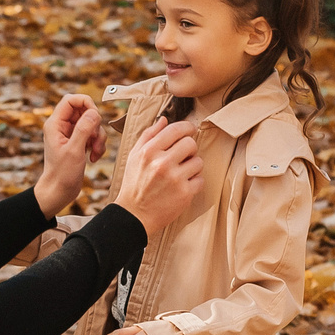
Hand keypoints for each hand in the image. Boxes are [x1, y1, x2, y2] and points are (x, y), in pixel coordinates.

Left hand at [33, 93, 105, 217]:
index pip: (70, 100)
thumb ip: (83, 129)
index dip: (86, 103)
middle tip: (95, 139)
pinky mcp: (78, 143)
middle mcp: (62, 127)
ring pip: (91, 124)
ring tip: (95, 152)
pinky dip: (97, 145)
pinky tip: (93, 158)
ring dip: (98, 137)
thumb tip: (94, 112)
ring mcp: (70, 135)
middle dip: (95, 125)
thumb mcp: (74, 151)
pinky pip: (93, 136)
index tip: (95, 116)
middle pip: (84, 111)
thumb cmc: (62, 174)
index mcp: (55, 124)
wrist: (59, 192)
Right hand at [114, 119, 203, 234]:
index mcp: (149, 151)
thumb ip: (149, 135)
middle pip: (191, 143)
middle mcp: (162, 164)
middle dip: (189, 148)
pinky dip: (194, 182)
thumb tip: (164, 119)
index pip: (176, 130)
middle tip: (183, 156)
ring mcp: (175, 179)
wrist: (134, 215)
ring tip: (181, 173)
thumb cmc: (134, 184)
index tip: (190, 130)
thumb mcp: (134, 156)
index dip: (187, 127)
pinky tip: (182, 186)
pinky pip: (200, 179)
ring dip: (192, 166)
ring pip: (198, 161)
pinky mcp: (184, 194)